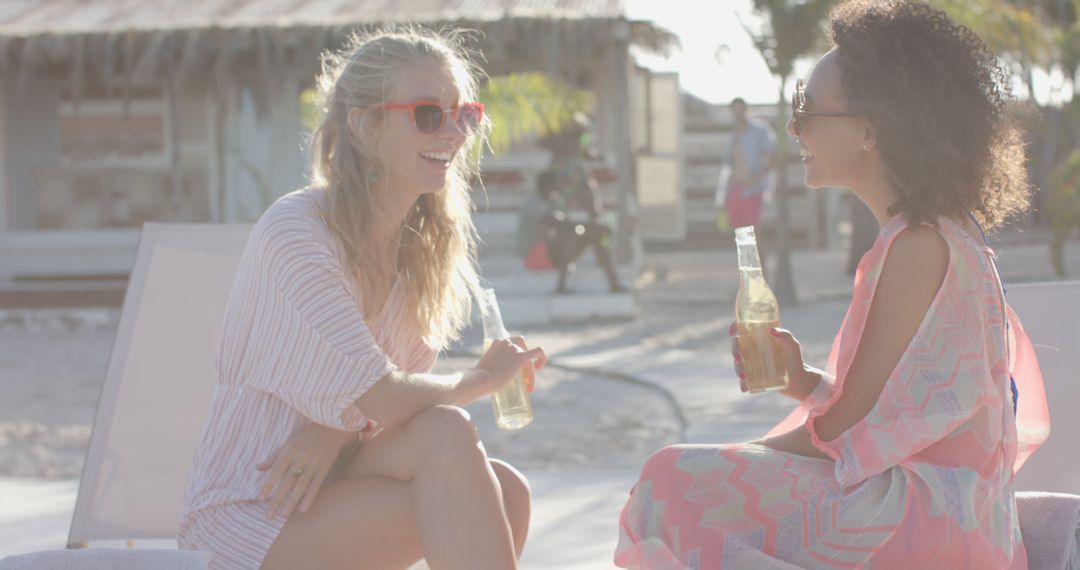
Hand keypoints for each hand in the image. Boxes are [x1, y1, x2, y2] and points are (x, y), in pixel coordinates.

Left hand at [256, 419, 378, 518]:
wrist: (332, 428)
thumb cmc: (307, 436)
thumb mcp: (289, 443)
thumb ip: (274, 457)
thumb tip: (257, 468)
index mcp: (289, 451)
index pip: (276, 471)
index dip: (268, 485)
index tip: (260, 499)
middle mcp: (300, 458)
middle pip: (287, 482)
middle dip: (277, 499)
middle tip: (269, 515)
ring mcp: (313, 464)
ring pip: (301, 486)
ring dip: (292, 502)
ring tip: (283, 515)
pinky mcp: (324, 468)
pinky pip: (316, 485)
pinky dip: (310, 498)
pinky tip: (303, 509)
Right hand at [463, 336, 546, 401]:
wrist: (480, 379)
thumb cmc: (478, 379)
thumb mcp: (484, 369)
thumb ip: (489, 369)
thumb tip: (488, 381)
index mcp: (496, 343)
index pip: (511, 346)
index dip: (515, 356)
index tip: (513, 369)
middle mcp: (506, 341)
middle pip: (521, 349)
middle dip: (523, 362)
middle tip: (521, 377)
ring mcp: (514, 348)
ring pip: (528, 356)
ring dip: (529, 370)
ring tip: (528, 383)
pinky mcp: (521, 356)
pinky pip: (538, 352)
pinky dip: (542, 358)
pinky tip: (540, 367)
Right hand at [729, 323, 820, 399]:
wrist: (800, 380)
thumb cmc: (795, 359)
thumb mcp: (793, 346)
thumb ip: (785, 336)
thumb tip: (771, 331)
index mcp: (759, 338)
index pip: (743, 329)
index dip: (735, 327)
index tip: (733, 332)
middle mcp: (753, 349)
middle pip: (737, 346)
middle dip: (734, 351)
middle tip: (739, 358)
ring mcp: (752, 364)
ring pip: (738, 364)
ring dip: (737, 369)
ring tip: (743, 376)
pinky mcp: (753, 377)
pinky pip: (744, 380)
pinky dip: (743, 384)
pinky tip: (745, 388)